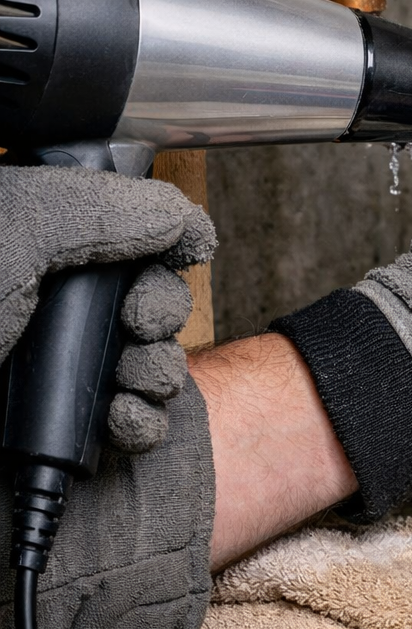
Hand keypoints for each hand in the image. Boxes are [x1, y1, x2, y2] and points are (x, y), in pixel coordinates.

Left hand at [0, 165, 214, 451]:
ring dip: (159, 370)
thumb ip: (104, 208)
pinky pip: (126, 416)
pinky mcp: (46, 418)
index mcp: (26, 234)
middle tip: (141, 325)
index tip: (176, 255)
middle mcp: (34, 292)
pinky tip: (127, 419)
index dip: (160, 239)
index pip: (121, 221)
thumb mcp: (15, 232)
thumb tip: (178, 215)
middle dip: (161, 312)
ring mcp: (40, 358)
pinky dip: (142, 420)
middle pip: (141, 291)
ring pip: (142, 356)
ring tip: (135, 381)